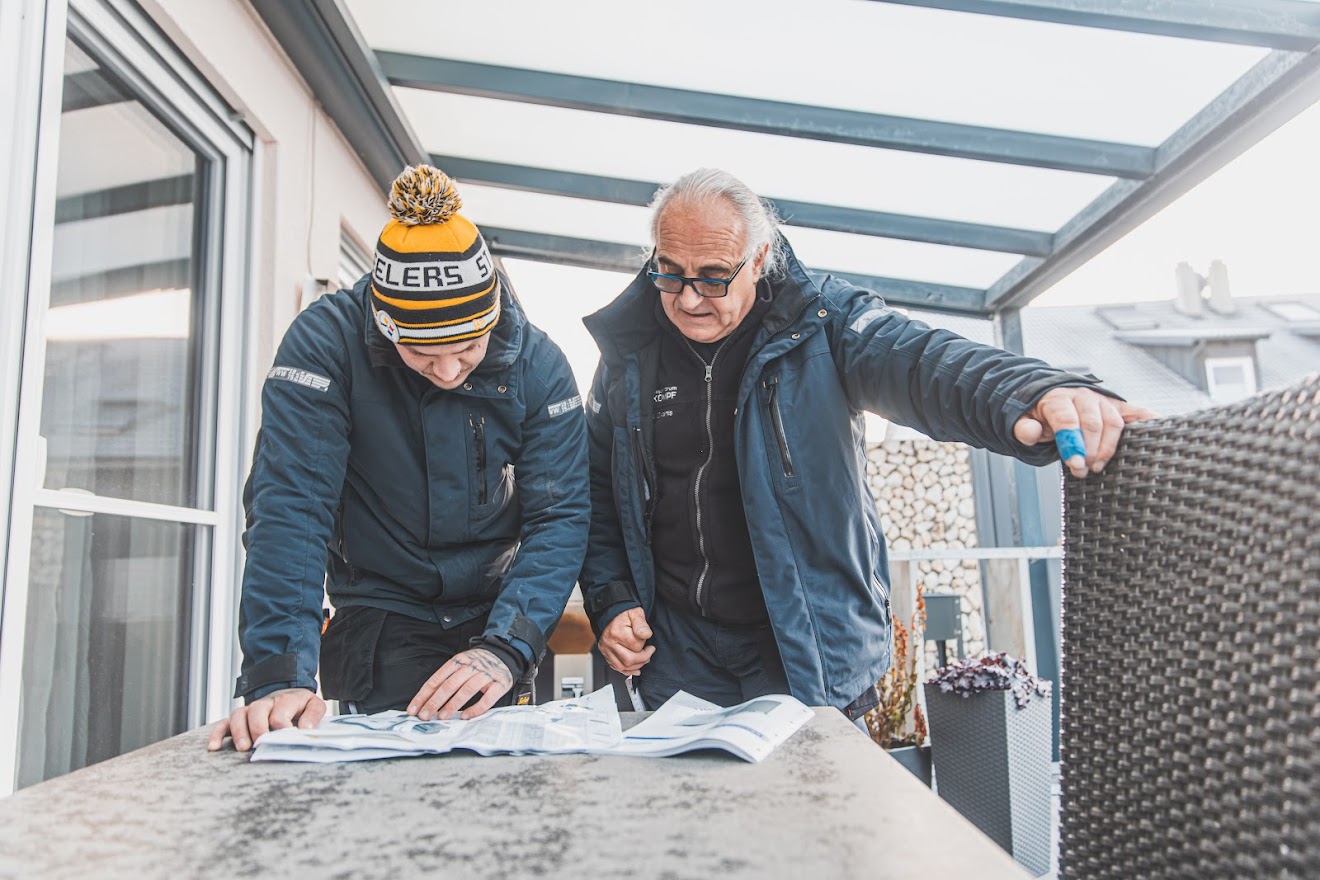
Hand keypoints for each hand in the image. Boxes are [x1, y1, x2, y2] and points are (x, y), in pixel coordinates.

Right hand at [207, 687, 325, 751]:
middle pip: (257, 711)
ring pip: (239, 715)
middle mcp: (265, 703)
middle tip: (261, 743)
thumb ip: (313, 716)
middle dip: (258, 727)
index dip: (282, 727)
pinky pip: (224, 723)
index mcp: (286, 699)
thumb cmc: (301, 705)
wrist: (288, 693)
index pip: (280, 713)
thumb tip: (305, 730)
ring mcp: (250, 710)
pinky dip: (217, 734)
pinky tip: (213, 747)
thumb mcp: (314, 705)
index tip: (285, 738)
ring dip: (239, 731)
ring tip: (243, 748)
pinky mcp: (239, 718)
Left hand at [408, 648, 511, 720]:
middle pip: (449, 685)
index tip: (414, 709)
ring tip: (442, 716)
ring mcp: (486, 675)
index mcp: (458, 661)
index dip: (424, 695)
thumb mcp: (461, 664)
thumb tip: (428, 699)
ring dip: (452, 704)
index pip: (437, 679)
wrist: (505, 654)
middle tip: (425, 715)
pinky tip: (465, 716)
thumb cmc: (479, 663)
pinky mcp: (499, 684)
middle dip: (434, 701)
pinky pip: (487, 698)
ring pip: (467, 690)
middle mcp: (471, 666)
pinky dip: (476, 708)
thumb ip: (447, 678)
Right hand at [598, 607, 653, 675]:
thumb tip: (647, 634)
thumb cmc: (624, 613)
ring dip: (636, 666)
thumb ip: (641, 624)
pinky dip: (626, 671)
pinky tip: (635, 669)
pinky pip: (615, 667)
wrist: (610, 612)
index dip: (645, 644)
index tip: (648, 640)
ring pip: (622, 666)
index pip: (636, 646)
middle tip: (649, 652)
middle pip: (628, 659)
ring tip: (644, 660)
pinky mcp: (605, 653)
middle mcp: (609, 642)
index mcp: (617, 632)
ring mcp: (606, 649)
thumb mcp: (635, 613)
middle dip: (643, 658)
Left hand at [1014, 387, 1154, 478]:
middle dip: (1089, 450)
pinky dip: (1148, 420)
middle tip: (1082, 471)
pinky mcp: (1118, 407)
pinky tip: (1158, 429)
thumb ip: (1025, 428)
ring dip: (1108, 447)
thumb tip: (1030, 431)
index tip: (1074, 464)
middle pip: (1092, 423)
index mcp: (1057, 398)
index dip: (1071, 442)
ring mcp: (1102, 401)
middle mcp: (1082, 396)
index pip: (1067, 419)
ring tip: (1097, 467)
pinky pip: (1136, 411)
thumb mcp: (1024, 422)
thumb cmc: (1039, 417)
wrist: (1049, 400)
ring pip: (1113, 422)